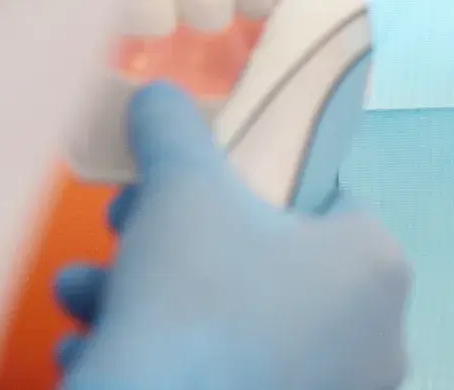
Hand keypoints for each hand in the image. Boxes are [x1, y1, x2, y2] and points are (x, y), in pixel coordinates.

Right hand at [55, 83, 408, 389]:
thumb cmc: (192, 301)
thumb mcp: (180, 190)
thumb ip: (175, 129)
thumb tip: (156, 92)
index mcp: (376, 265)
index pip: (317, 199)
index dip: (239, 182)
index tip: (174, 188)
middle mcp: (377, 339)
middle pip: (263, 266)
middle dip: (176, 245)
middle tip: (118, 231)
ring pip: (234, 332)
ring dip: (150, 303)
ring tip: (77, 295)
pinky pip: (225, 384)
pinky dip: (163, 365)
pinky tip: (84, 353)